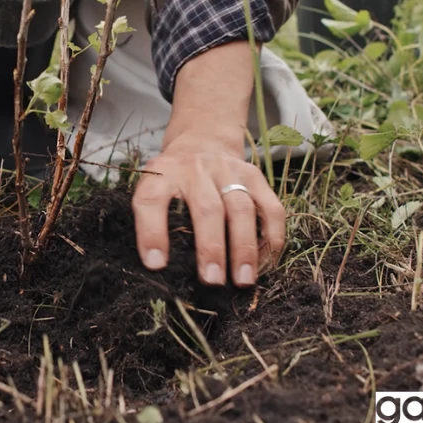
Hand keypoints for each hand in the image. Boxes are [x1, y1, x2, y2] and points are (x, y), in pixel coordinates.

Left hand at [132, 131, 284, 285]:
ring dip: (244, 247)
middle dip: (211, 248)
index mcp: (162, 174)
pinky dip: (271, 238)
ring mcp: (229, 170)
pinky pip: (271, 209)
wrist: (203, 142)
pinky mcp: (256, 177)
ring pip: (241, 208)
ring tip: (243, 279)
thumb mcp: (153, 187)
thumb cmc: (174, 179)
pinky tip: (265, 263)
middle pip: (206, 208)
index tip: (156, 265)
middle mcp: (196, 169)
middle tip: (212, 280)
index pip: (151, 200)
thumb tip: (160, 267)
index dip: (151, 233)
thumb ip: (154, 218)